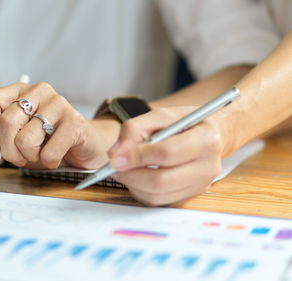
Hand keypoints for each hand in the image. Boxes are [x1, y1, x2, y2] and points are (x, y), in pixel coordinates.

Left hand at [0, 82, 119, 168]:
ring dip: (30, 158)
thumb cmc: (47, 142)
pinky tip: (57, 156)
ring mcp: (58, 104)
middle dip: (8, 151)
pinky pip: (48, 153)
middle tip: (19, 158)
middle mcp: (38, 91)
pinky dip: (49, 162)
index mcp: (20, 91)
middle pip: (6, 123)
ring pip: (25, 141)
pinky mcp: (74, 122)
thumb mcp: (15, 142)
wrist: (85, 145)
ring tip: (41, 153)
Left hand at [107, 107, 224, 205]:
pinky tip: (135, 177)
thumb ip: (134, 129)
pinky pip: (158, 201)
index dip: (137, 156)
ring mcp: (200, 185)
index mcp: (205, 140)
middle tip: (114, 166)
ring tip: (123, 170)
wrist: (209, 135)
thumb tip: (115, 154)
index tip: (115, 157)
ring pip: (157, 196)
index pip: (166, 153)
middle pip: (161, 181)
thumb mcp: (160, 115)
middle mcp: (207, 166)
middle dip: (131, 175)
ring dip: (132, 184)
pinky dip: (140, 191)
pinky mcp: (190, 196)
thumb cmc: (183, 123)